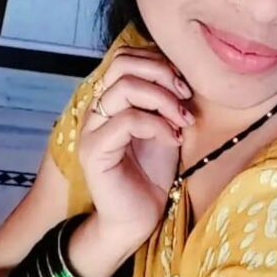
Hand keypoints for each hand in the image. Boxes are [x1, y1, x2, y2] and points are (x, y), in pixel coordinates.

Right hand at [77, 45, 194, 253]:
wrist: (139, 218)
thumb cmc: (152, 174)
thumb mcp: (165, 127)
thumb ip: (165, 99)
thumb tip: (182, 72)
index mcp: (110, 100)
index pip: (126, 57)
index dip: (158, 63)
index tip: (185, 86)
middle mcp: (96, 109)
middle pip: (122, 63)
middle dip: (161, 74)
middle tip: (185, 98)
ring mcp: (91, 129)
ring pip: (125, 88)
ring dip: (163, 101)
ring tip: (183, 121)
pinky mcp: (94, 151)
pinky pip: (127, 121)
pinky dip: (158, 126)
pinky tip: (174, 140)